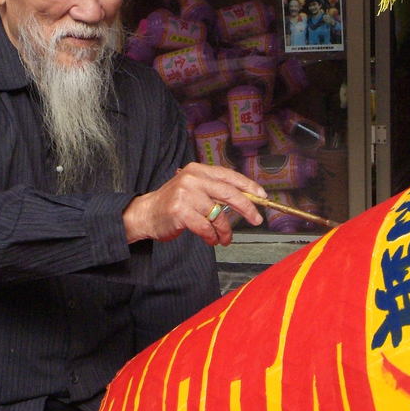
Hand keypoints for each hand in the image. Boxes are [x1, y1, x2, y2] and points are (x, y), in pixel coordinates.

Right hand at [122, 163, 265, 246]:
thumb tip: (246, 199)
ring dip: (225, 230)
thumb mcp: (195, 189)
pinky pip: (206, 227)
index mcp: (199, 170)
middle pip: (229, 193)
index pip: (229, 176)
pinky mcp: (180, 211)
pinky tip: (211, 240)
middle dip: (247, 208)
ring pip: (218, 215)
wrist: (147, 213)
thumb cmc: (175, 203)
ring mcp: (185, 194)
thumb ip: (216, 191)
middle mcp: (193, 179)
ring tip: (224, 238)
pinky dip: (212, 236)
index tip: (262, 196)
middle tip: (256, 219)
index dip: (248, 186)